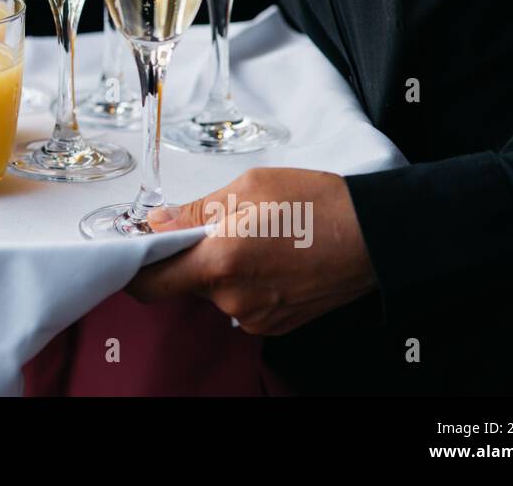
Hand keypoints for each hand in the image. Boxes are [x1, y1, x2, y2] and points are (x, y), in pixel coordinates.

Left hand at [127, 168, 376, 335]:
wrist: (376, 236)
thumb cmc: (318, 203)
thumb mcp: (249, 187)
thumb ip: (195, 211)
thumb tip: (158, 223)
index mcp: (221, 261)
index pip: (150, 283)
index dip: (136, 265)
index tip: (136, 248)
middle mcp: (234, 299)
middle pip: (183, 283)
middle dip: (189, 256)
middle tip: (217, 225)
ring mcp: (255, 317)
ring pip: (213, 292)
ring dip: (220, 268)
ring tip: (255, 237)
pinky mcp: (275, 325)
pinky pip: (240, 303)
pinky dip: (244, 282)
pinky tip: (271, 256)